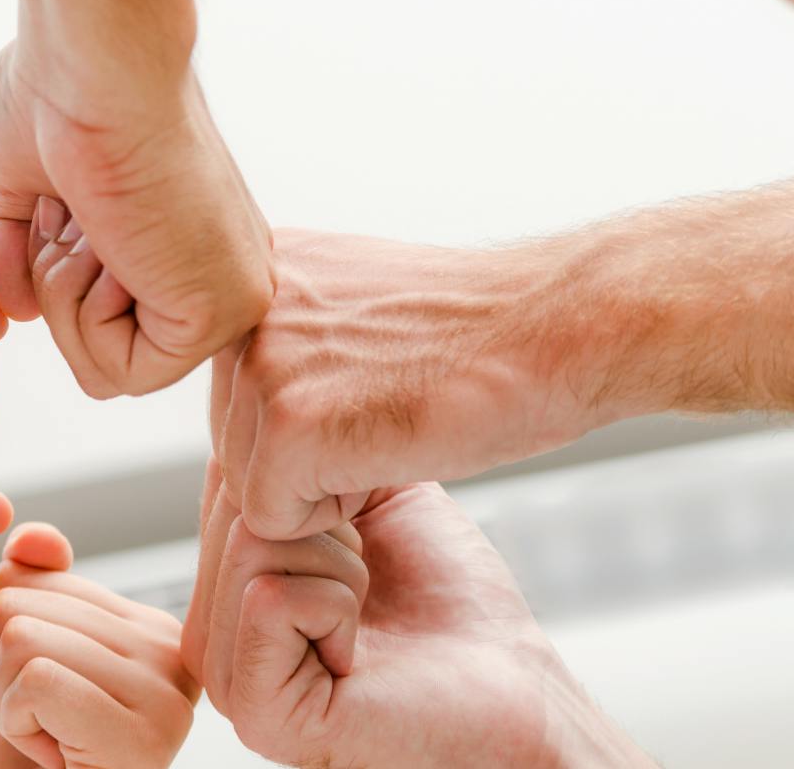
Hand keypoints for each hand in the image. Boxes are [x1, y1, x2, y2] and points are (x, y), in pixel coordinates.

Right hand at [0, 0, 272, 397]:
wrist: (92, 59)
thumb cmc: (58, 90)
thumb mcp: (31, 179)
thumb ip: (29, 247)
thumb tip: (19, 310)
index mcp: (186, 239)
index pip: (104, 322)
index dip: (52, 273)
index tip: (64, 203)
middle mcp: (217, 270)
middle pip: (102, 354)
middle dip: (56, 286)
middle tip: (74, 213)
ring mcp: (227, 296)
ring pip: (105, 372)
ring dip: (63, 296)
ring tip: (87, 221)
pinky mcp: (219, 315)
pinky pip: (119, 374)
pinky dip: (82, 315)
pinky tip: (105, 243)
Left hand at [0, 524, 198, 768]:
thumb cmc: (32, 744)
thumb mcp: (27, 651)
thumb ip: (36, 585)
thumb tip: (30, 538)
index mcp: (157, 627)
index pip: (42, 576)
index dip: (12, 638)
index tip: (50, 696)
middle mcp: (176, 654)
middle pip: (29, 605)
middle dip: (6, 668)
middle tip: (46, 722)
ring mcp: (167, 695)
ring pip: (25, 639)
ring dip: (9, 699)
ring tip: (51, 737)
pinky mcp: (142, 735)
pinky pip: (34, 681)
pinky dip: (17, 721)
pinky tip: (52, 753)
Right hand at [183, 461, 649, 768]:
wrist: (514, 682)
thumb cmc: (453, 597)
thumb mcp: (364, 496)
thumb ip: (296, 449)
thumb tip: (245, 380)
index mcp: (227, 587)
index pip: (229, 477)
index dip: (312, 479)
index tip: (364, 536)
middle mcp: (211, 633)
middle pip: (236, 504)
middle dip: (327, 520)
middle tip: (373, 580)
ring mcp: (228, 676)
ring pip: (251, 541)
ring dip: (341, 562)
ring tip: (369, 608)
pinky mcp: (258, 711)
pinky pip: (272, 596)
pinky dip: (340, 603)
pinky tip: (363, 648)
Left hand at [210, 228, 592, 540]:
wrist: (558, 327)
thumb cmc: (476, 331)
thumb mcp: (355, 303)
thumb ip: (288, 333)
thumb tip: (239, 391)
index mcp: (252, 271)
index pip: (236, 396)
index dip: (310, 419)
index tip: (375, 382)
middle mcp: (240, 311)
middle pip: (235, 444)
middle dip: (308, 456)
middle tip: (390, 406)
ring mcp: (261, 366)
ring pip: (250, 486)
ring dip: (325, 483)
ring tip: (394, 422)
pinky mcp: (290, 429)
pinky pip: (277, 522)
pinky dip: (340, 513)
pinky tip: (395, 451)